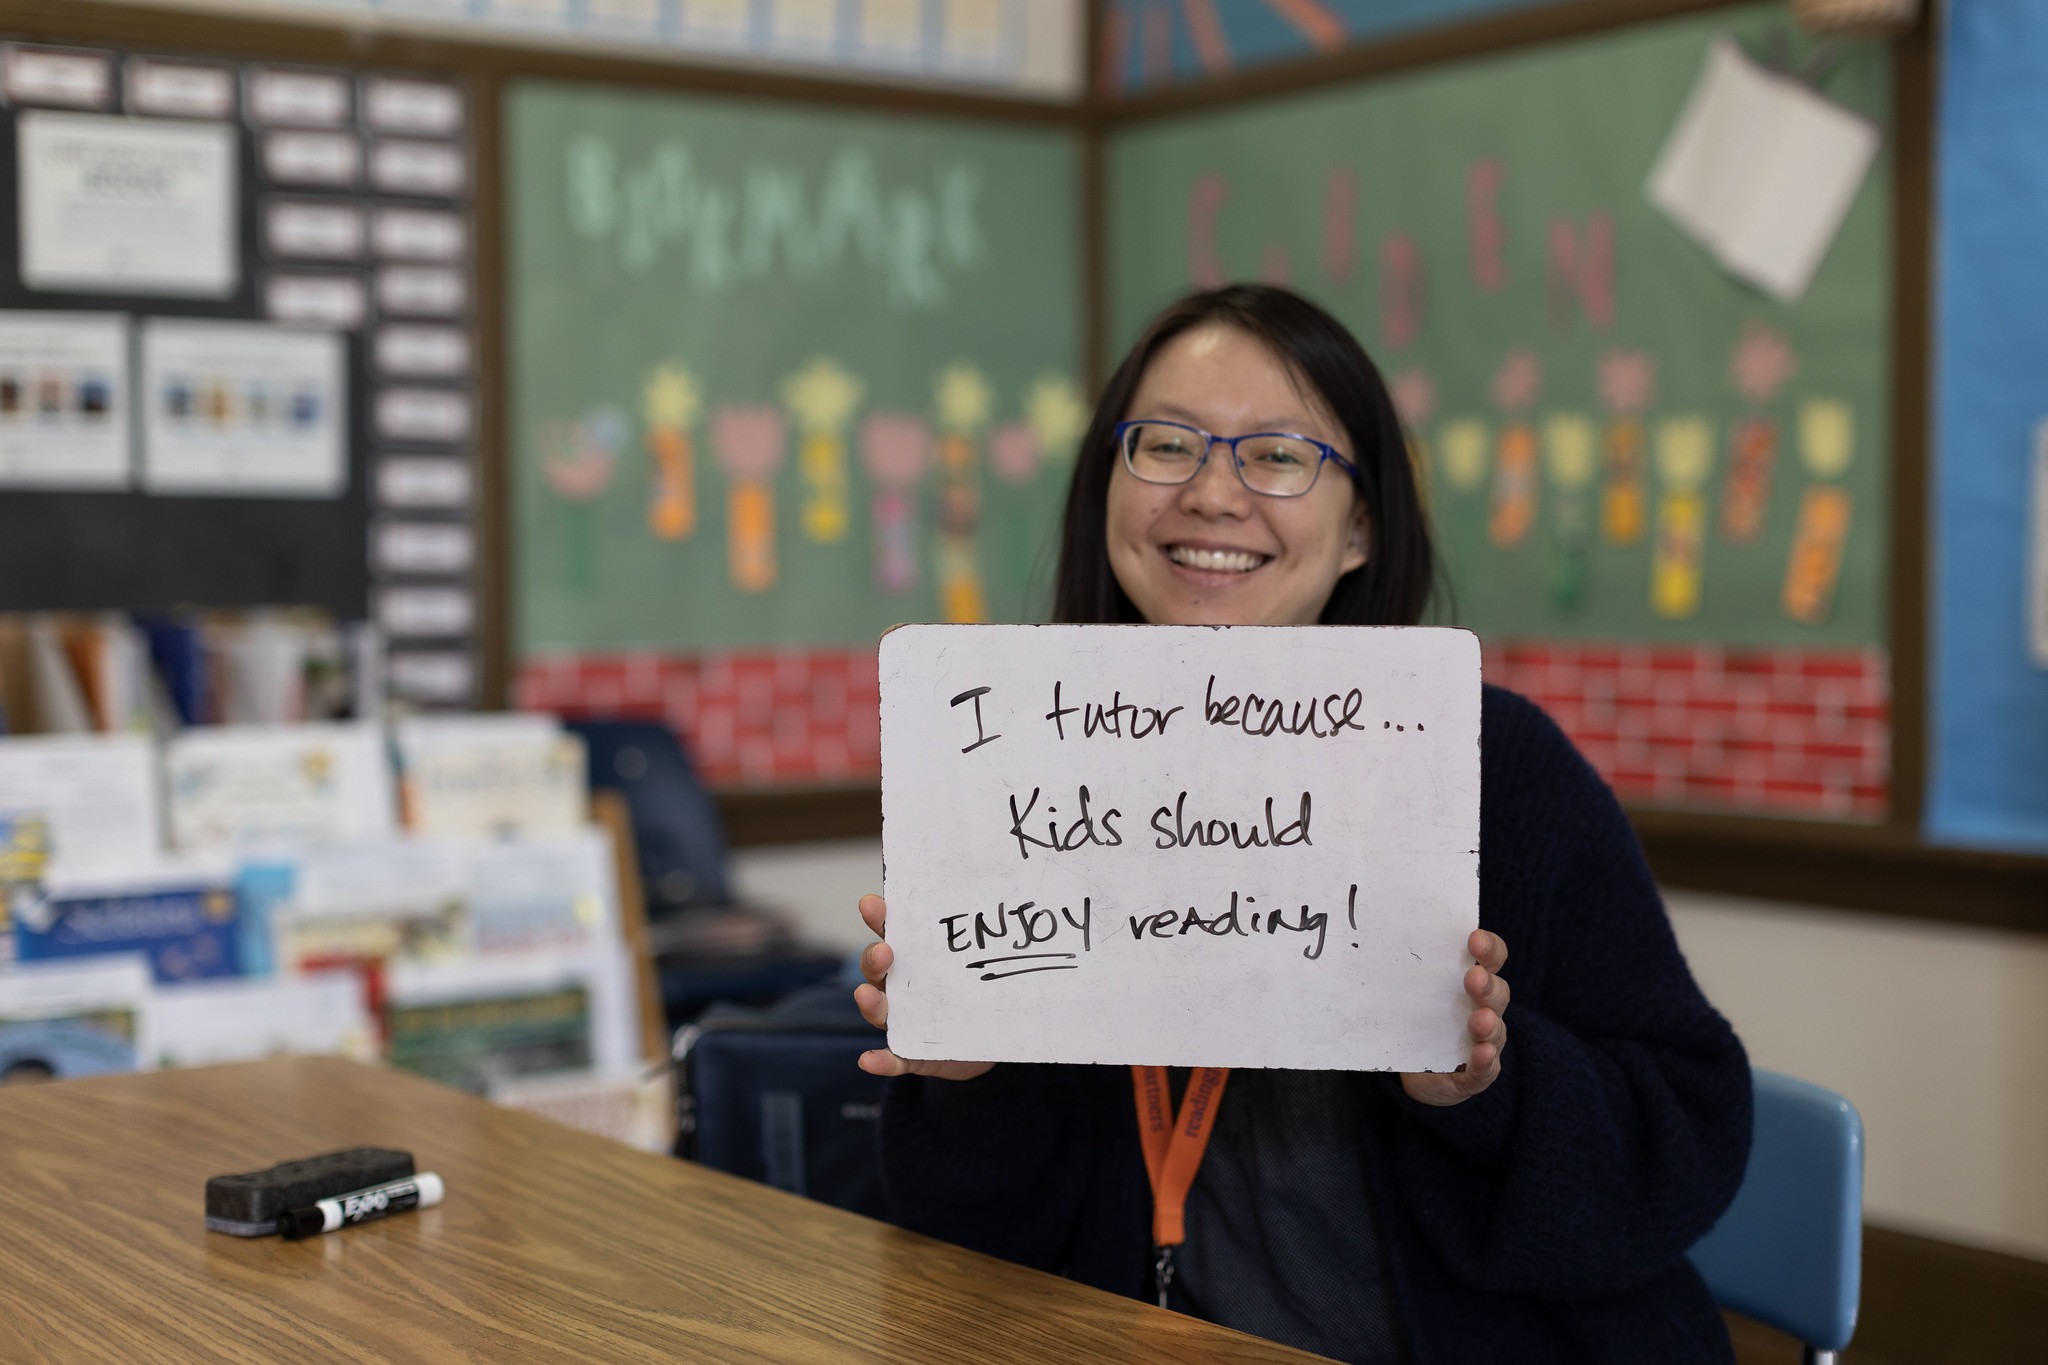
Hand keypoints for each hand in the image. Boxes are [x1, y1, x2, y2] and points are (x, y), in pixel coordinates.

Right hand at [853, 894, 995, 1080]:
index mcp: (913, 960)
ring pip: (879, 1010)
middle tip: (885, 952)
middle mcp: (900, 988)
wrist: (988, 1041)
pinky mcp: (913, 1055)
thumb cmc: (975, 994)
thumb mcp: (977, 965)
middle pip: (877, 969)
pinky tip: (868, 1060)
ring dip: (870, 1003)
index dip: (879, 918)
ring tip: (865, 995)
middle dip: (875, 959)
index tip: (871, 904)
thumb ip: (980, 943)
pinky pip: (893, 1059)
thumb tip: (1003, 907)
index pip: (891, 933)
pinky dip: (880, 1061)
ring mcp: (904, 1022)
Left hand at [1400, 929, 1508, 1106]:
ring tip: (1481, 1018)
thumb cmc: (1420, 1022)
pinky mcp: (1478, 1073)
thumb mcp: (1414, 994)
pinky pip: (1486, 1067)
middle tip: (1473, 976)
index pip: (1492, 960)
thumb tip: (1370, 940)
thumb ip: (1404, 970)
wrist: (1423, 1075)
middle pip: (1497, 993)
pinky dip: (1485, 1059)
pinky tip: (1482, 1052)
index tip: (1473, 938)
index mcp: (1473, 984)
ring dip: (1489, 1023)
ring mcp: (1486, 1042)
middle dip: (1486, 984)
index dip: (1489, 948)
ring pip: (1495, 1030)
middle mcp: (1486, 1009)